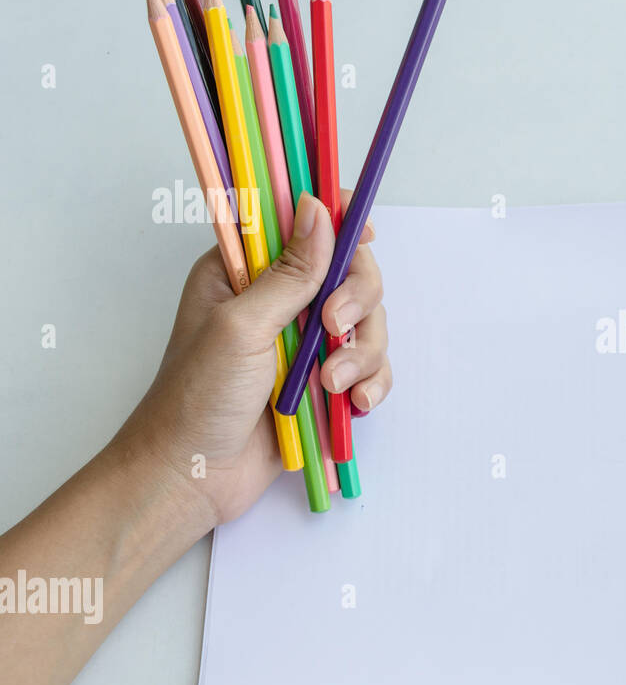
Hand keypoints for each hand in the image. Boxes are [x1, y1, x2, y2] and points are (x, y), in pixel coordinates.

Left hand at [114, 192, 389, 534]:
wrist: (194, 476)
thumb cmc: (197, 398)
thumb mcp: (241, 326)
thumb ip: (289, 272)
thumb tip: (319, 208)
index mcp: (246, 271)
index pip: (301, 224)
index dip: (338, 221)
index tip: (363, 231)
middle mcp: (279, 300)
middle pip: (350, 273)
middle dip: (356, 301)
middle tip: (335, 329)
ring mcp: (305, 342)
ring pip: (367, 323)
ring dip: (361, 354)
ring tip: (330, 386)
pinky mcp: (324, 382)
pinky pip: (370, 368)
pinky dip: (370, 383)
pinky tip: (354, 404)